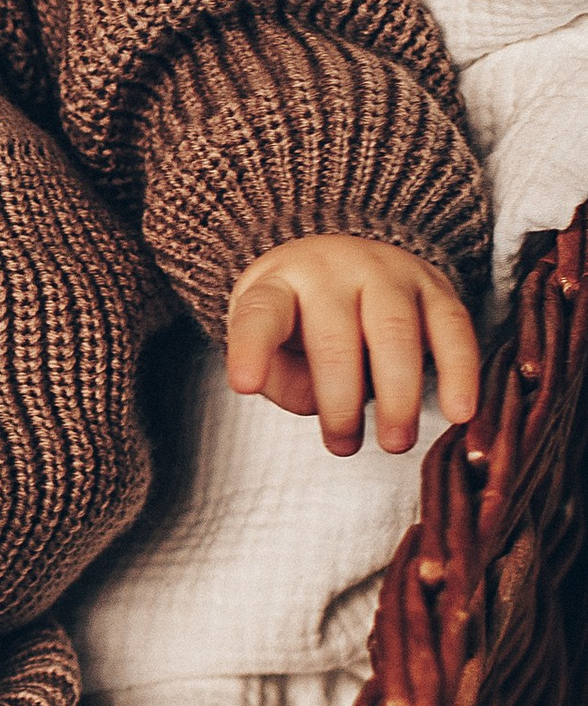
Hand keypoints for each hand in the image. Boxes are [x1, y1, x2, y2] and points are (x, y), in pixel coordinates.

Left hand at [224, 236, 479, 457]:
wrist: (342, 259)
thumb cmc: (300, 317)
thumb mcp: (271, 343)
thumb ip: (283, 378)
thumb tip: (321, 403)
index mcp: (278, 284)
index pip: (260, 316)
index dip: (251, 350)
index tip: (245, 384)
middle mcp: (331, 269)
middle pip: (334, 335)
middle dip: (341, 398)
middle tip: (344, 445)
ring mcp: (386, 271)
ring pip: (394, 330)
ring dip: (397, 393)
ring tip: (395, 442)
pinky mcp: (433, 285)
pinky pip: (452, 327)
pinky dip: (459, 372)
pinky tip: (459, 411)